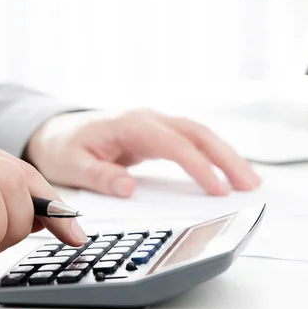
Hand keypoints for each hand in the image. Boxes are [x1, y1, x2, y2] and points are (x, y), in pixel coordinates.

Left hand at [26, 110, 260, 197]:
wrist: (57, 132)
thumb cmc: (64, 147)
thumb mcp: (71, 165)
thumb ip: (98, 175)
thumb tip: (128, 187)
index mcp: (130, 124)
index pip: (173, 144)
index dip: (198, 166)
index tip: (217, 189)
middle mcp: (148, 119)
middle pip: (197, 133)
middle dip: (226, 157)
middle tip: (250, 184)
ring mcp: (155, 124)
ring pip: (201, 135)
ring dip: (226, 155)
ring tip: (250, 180)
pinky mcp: (157, 135)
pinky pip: (192, 142)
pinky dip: (213, 155)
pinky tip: (227, 171)